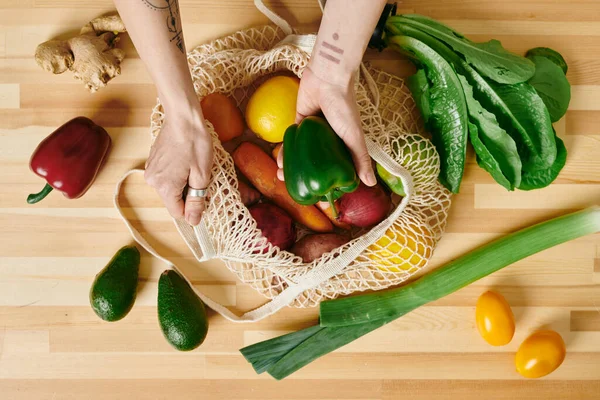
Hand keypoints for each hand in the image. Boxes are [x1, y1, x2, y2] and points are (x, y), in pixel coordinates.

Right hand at [144, 109, 212, 225]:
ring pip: (169, 189)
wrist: (183, 117)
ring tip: (192, 167)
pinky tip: (184, 161)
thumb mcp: (202, 174)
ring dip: (182, 183)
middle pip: (173, 200)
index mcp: (165, 187)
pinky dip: (176, 174)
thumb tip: (193, 221)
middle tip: (200, 177)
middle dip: (188, 194)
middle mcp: (153, 182)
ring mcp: (150, 171)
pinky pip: (165, 177)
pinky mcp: (152, 162)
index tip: (204, 196)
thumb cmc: (195, 143)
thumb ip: (196, 200)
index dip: (192, 209)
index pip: (178, 213)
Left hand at [277, 66, 375, 185]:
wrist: (328, 78)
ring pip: (302, 155)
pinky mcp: (300, 122)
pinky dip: (286, 150)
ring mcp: (313, 133)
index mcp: (343, 146)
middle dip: (305, 179)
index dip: (328, 185)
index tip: (320, 200)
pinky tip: (279, 161)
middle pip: (316, 165)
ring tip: (281, 178)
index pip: (336, 170)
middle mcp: (329, 141)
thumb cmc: (344, 108)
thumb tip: (370, 184)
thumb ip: (360, 159)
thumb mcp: (354, 137)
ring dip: (292, 166)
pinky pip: (292, 141)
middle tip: (295, 192)